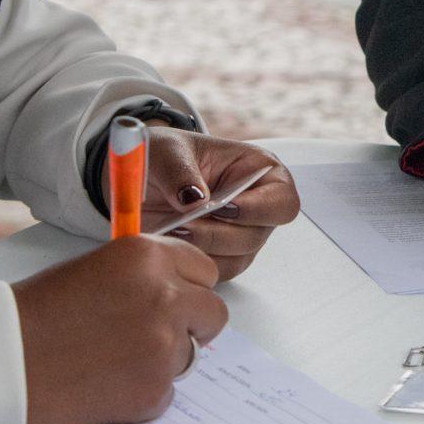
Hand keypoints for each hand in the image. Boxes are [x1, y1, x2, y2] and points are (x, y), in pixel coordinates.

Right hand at [12, 233, 227, 423]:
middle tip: (152, 335)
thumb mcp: (96, 269)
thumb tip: (180, 292)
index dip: (188, 288)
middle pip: (213, 313)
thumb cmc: (36, 313)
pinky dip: (142, 392)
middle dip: (190, 325)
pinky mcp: (154, 390)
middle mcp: (165, 295)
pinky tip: (103, 383)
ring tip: (111, 359)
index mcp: (148, 257)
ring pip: (190, 355)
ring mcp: (164, 345)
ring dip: (162, 359)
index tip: (174, 299)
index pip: (204, 270)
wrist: (2, 359)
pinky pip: (167, 393)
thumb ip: (144, 276)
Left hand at [141, 130, 299, 281]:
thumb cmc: (164, 157)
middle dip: (218, 232)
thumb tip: (195, 198)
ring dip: (203, 249)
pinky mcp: (220, 257)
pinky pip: (215, 272)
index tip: (223, 207)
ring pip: (237, 259)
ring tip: (172, 230)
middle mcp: (255, 207)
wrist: (140, 180)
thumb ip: (180, 170)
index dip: (259, 209)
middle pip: (257, 236)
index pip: (283, 201)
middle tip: (184, 223)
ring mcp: (239, 235)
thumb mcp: (166, 151)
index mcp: (258, 171)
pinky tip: (172, 243)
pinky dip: (193, 263)